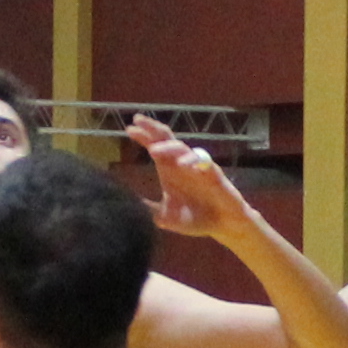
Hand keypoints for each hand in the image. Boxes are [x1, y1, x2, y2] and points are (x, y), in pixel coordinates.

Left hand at [117, 116, 258, 243]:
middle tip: (138, 120)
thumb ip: (148, 210)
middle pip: (167, 139)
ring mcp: (198, 168)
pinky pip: (204, 162)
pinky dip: (192, 161)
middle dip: (153, 129)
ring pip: (183, 148)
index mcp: (170, 170)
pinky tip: (182, 164)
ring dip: (168, 147)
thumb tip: (125, 206)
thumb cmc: (196, 218)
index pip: (155, 146)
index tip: (129, 129)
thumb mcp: (166, 217)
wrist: (222, 226)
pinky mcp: (214, 175)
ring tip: (153, 150)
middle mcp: (183, 164)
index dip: (143, 136)